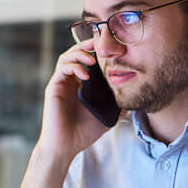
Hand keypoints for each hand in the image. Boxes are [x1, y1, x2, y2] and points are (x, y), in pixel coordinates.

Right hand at [38, 39, 120, 159]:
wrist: (66, 146)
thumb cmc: (83, 133)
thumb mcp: (106, 116)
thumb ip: (117, 106)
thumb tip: (133, 98)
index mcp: (81, 84)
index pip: (87, 60)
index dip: (96, 50)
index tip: (109, 46)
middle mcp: (70, 81)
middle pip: (76, 53)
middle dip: (87, 44)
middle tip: (101, 42)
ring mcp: (61, 83)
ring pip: (67, 57)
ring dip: (79, 53)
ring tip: (93, 59)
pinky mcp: (54, 87)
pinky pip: (62, 69)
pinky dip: (73, 67)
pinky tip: (85, 75)